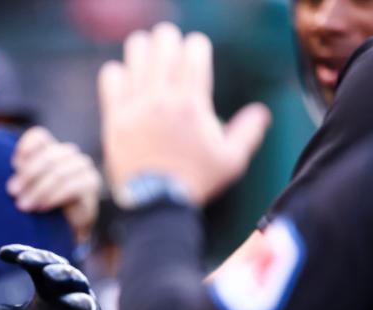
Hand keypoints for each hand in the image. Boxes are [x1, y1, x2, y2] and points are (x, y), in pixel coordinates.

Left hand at [0, 244, 118, 309]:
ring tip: (48, 274)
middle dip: (39, 259)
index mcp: (45, 284)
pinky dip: (79, 302)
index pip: (33, 262)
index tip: (2, 253)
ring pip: (74, 280)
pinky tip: (69, 301)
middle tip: (23, 258)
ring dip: (62, 275)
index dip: (19, 253)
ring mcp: (79, 299)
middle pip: (53, 264)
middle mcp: (63, 286)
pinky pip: (87, 306)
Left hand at [6, 126, 101, 242]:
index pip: (39, 136)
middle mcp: (68, 154)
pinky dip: (54, 196)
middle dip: (28, 175)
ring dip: (39, 189)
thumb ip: (17, 181)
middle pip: (48, 156)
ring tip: (24, 205)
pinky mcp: (91, 183)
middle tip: (13, 192)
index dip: (25, 147)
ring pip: (59, 172)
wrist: (66, 228)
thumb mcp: (26, 191)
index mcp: (50, 150)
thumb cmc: (41, 206)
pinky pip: (72, 186)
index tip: (13, 165)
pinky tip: (42, 206)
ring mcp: (82, 166)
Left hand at [98, 23, 270, 205]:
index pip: (194, 50)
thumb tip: (261, 112)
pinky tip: (124, 80)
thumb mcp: (231, 161)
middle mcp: (163, 99)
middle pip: (164, 44)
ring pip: (135, 55)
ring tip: (146, 57)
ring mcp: (136, 107)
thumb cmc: (195, 183)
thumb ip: (248, 132)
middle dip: (169, 40)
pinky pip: (110, 79)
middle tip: (169, 49)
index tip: (195, 54)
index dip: (196, 45)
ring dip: (143, 50)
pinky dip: (117, 73)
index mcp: (193, 103)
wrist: (156, 205)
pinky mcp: (114, 118)